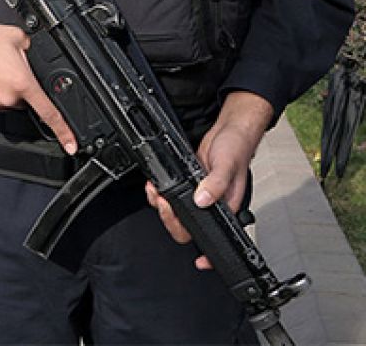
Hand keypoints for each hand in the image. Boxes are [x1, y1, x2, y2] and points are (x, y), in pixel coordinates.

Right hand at [0, 9, 77, 154]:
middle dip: (19, 88)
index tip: (71, 145)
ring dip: (1, 90)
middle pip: (23, 101)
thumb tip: (37, 56)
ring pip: (5, 103)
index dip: (64, 131)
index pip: (48, 113)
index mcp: (22, 82)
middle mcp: (7, 97)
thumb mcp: (16, 36)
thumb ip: (32, 50)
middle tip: (5, 69)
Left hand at [145, 90, 273, 268]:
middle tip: (164, 203)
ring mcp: (199, 195)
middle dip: (171, 219)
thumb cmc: (236, 148)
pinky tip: (156, 185)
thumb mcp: (226, 165)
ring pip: (177, 212)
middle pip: (188, 227)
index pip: (217, 237)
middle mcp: (212, 205)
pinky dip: (161, 192)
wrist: (229, 130)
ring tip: (156, 191)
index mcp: (227, 208)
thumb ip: (215, 184)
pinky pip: (172, 195)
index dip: (209, 254)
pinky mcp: (189, 184)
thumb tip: (202, 200)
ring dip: (162, 205)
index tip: (200, 261)